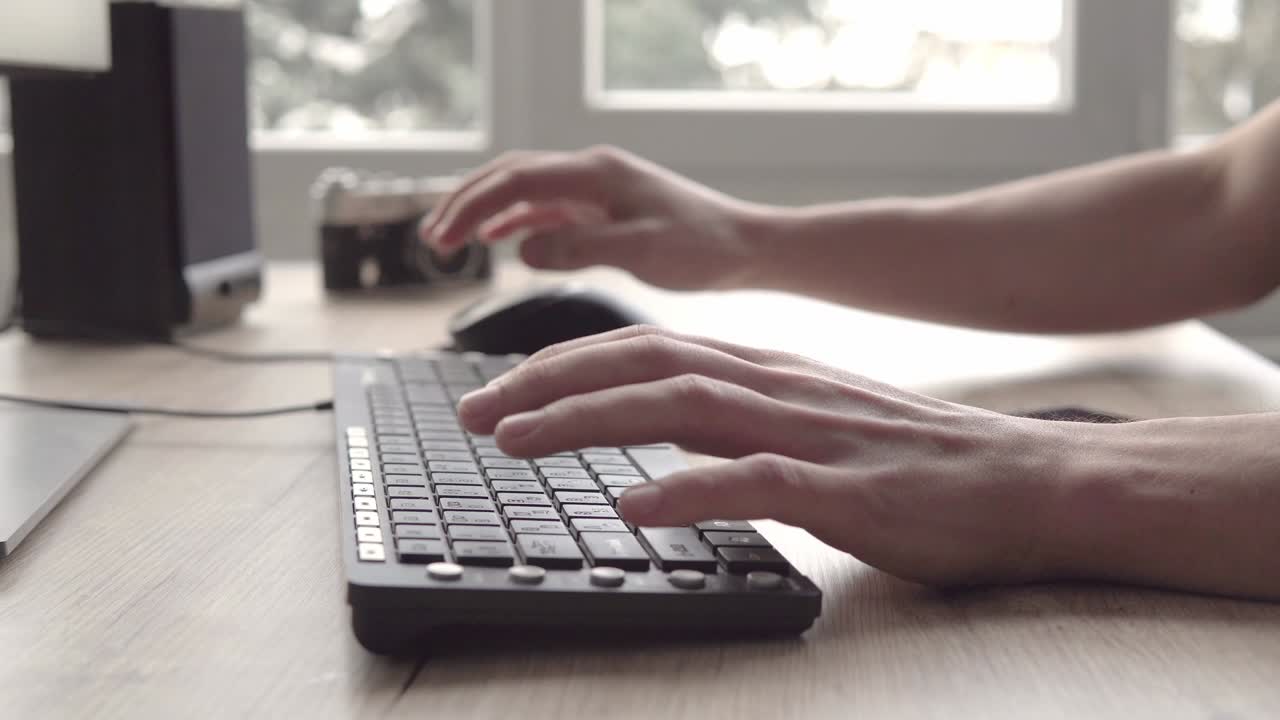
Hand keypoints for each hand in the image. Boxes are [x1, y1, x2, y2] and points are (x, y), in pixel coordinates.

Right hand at [418, 146, 770, 289]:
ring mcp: (596, 189)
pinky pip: (546, 209)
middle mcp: (592, 172)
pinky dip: (514, 222)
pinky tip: (496, 241)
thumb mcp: (642, 252)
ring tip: (448, 239)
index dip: (471, 206)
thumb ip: (580, 249)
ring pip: (523, 190)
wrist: (747, 248)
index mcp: (597, 173)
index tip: (442, 238)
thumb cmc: (704, 249)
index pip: (516, 180)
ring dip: (483, 211)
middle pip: (510, 176)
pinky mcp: (603, 209)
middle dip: (465, 203)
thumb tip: (519, 250)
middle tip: (432, 240)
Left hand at [457, 325, 1083, 586]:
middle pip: (643, 365)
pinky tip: (635, 507)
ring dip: (589, 420)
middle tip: (474, 411)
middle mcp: (776, 387)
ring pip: (681, 408)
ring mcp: (809, 434)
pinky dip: (688, 490)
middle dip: (547, 382)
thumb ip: (739, 424)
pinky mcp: (845, 488)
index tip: (501, 388)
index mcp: (764, 373)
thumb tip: (660, 442)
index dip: (564, 364)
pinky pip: (754, 483)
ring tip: (517, 441)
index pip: (644, 348)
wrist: (1025, 480)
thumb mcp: (811, 425)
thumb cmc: (915, 463)